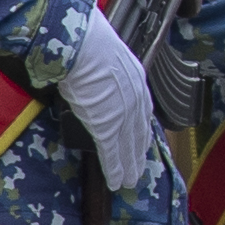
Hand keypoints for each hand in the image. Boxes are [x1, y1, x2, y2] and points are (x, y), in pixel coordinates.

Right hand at [50, 0, 157, 188]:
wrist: (82, 45)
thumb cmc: (86, 43)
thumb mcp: (104, 55)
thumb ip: (103, 69)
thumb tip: (90, 69)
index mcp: (135, 79)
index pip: (142, 111)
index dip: (142, 130)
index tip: (142, 142)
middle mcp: (134, 98)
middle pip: (139, 132)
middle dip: (138, 153)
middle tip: (138, 170)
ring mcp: (122, 113)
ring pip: (129, 146)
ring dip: (129, 167)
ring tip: (129, 182)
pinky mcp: (107, 125)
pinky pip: (112, 152)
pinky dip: (115, 169)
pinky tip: (116, 182)